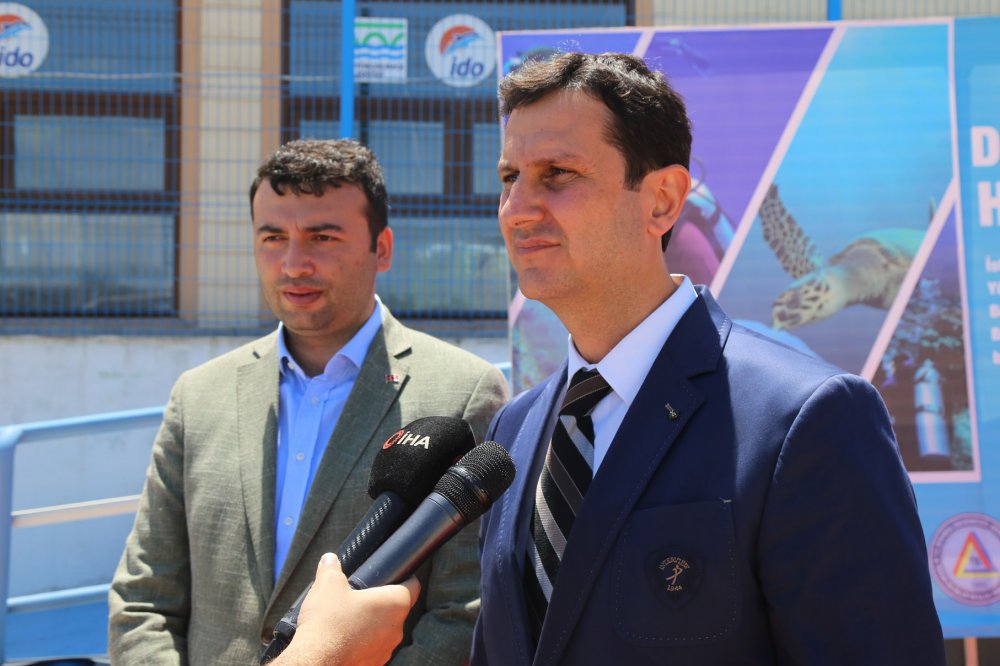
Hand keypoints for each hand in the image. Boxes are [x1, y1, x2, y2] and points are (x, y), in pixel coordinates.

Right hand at [272, 553, 420, 665]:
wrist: (315, 661)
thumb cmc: (328, 623)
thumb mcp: (328, 584)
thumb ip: (332, 568)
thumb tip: (330, 559)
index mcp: (395, 604)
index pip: (413, 585)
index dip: (405, 575)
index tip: (396, 573)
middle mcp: (397, 629)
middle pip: (396, 608)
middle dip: (381, 600)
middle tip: (362, 594)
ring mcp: (386, 649)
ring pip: (384, 630)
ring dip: (371, 622)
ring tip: (349, 617)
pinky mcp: (373, 664)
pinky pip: (372, 647)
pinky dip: (362, 641)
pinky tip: (344, 636)